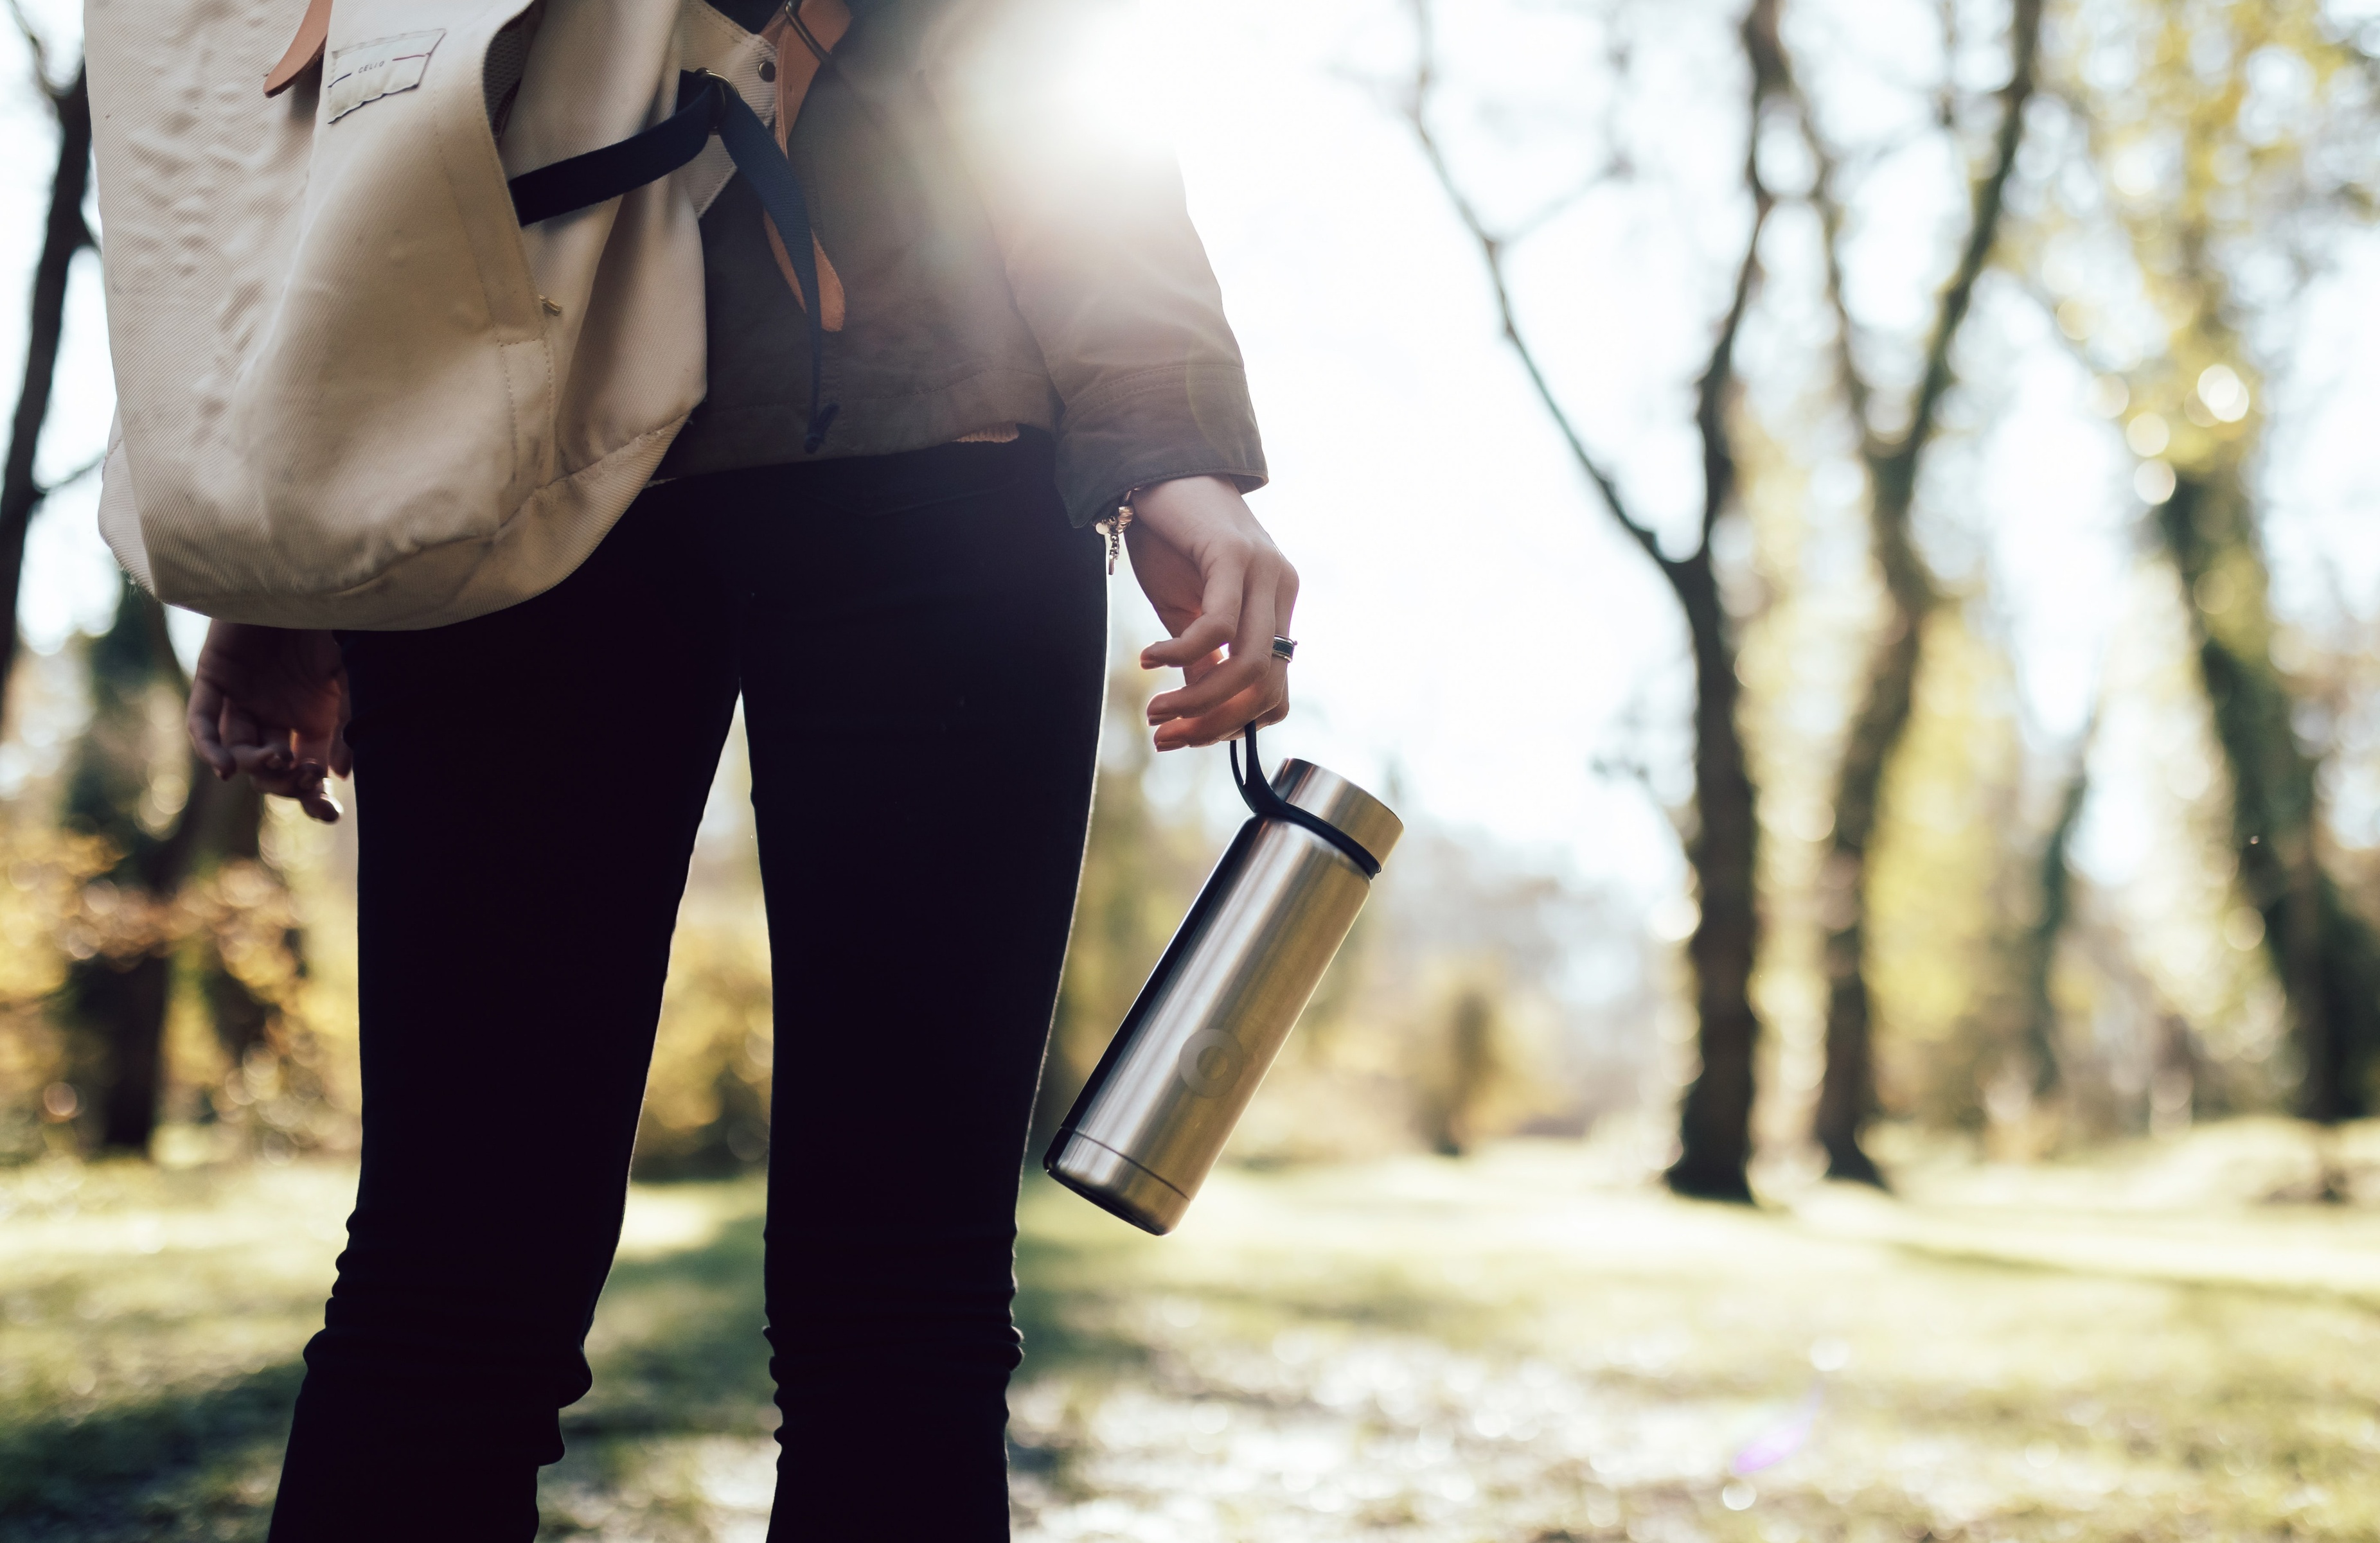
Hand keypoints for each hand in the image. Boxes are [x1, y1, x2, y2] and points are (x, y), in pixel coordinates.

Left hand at [187, 622, 351, 822]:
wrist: (306, 574)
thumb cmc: (338, 621)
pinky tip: (225, 768)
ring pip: (239, 750)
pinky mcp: (213, 677)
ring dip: (256, 764)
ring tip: (277, 756)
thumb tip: (336, 776)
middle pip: (272, 769)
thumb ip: (347, 725)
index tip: (329, 812)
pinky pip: (201, 721)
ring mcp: (242, 697)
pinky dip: (209, 747)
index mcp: (312, 718)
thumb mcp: (355, 678)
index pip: (308, 772)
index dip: (315, 796)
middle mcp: (274, 713)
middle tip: (303, 775)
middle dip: (287, 781)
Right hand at [1126, 475, 1297, 751]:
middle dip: (1213, 724)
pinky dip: (1181, 654)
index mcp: (1277, 606)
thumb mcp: (1186, 610)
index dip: (1232, 724)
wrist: (1156, 469)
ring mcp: (1263, 571)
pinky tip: (1149, 659)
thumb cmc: (1170, 539)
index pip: (1274, 690)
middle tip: (1164, 736)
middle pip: (1266, 687)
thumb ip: (1202, 658)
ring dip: (1197, 699)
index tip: (1185, 735)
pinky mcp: (1234, 554)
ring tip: (1154, 711)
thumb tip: (1201, 708)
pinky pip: (1217, 625)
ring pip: (1249, 664)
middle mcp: (1281, 589)